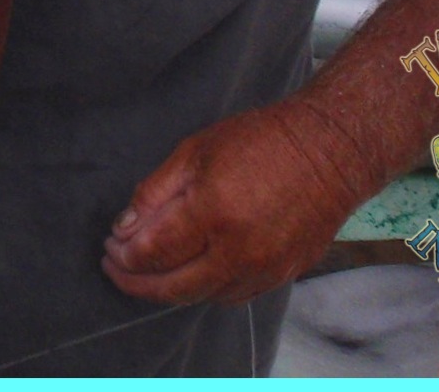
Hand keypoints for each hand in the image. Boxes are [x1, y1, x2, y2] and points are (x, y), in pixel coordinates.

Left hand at [100, 96, 364, 306]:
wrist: (328, 151)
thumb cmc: (260, 140)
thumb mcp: (195, 150)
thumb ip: (156, 193)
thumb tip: (124, 227)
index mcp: (213, 213)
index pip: (154, 253)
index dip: (125, 255)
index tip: (109, 247)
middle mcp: (239, 251)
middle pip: (175, 287)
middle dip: (137, 283)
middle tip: (116, 269)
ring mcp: (264, 270)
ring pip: (203, 297)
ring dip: (170, 290)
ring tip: (147, 272)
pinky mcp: (282, 277)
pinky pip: (233, 296)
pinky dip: (205, 289)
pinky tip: (190, 272)